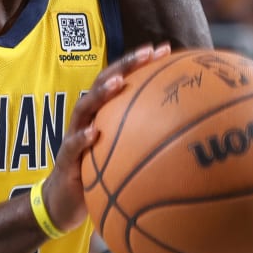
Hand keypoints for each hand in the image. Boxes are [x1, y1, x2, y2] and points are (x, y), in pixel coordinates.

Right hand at [41, 44, 171, 229]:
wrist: (66, 203)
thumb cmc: (99, 176)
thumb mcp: (125, 155)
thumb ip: (146, 141)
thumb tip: (187, 136)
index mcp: (104, 114)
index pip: (121, 80)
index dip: (139, 63)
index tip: (163, 49)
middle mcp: (88, 119)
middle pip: (104, 83)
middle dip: (125, 65)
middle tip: (147, 52)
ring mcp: (74, 136)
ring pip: (84, 108)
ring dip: (101, 93)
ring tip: (118, 82)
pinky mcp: (65, 160)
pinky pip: (72, 147)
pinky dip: (82, 138)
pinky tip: (94, 133)